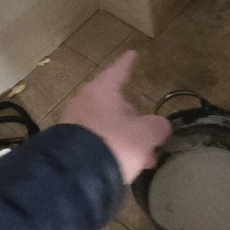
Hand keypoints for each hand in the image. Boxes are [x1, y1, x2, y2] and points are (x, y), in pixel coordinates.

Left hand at [59, 50, 171, 182]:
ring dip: (127, 139)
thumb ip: (157, 126)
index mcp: (102, 90)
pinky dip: (113, 149)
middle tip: (151, 135)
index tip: (132, 54)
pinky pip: (98, 141)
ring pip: (108, 126)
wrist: (76, 175)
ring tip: (145, 159)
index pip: (119, 71)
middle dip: (135, 121)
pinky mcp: (69, 145)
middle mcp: (85, 102)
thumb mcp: (145, 134)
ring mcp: (74, 124)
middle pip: (115, 104)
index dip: (128, 64)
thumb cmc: (114, 143)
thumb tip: (160, 126)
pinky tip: (126, 165)